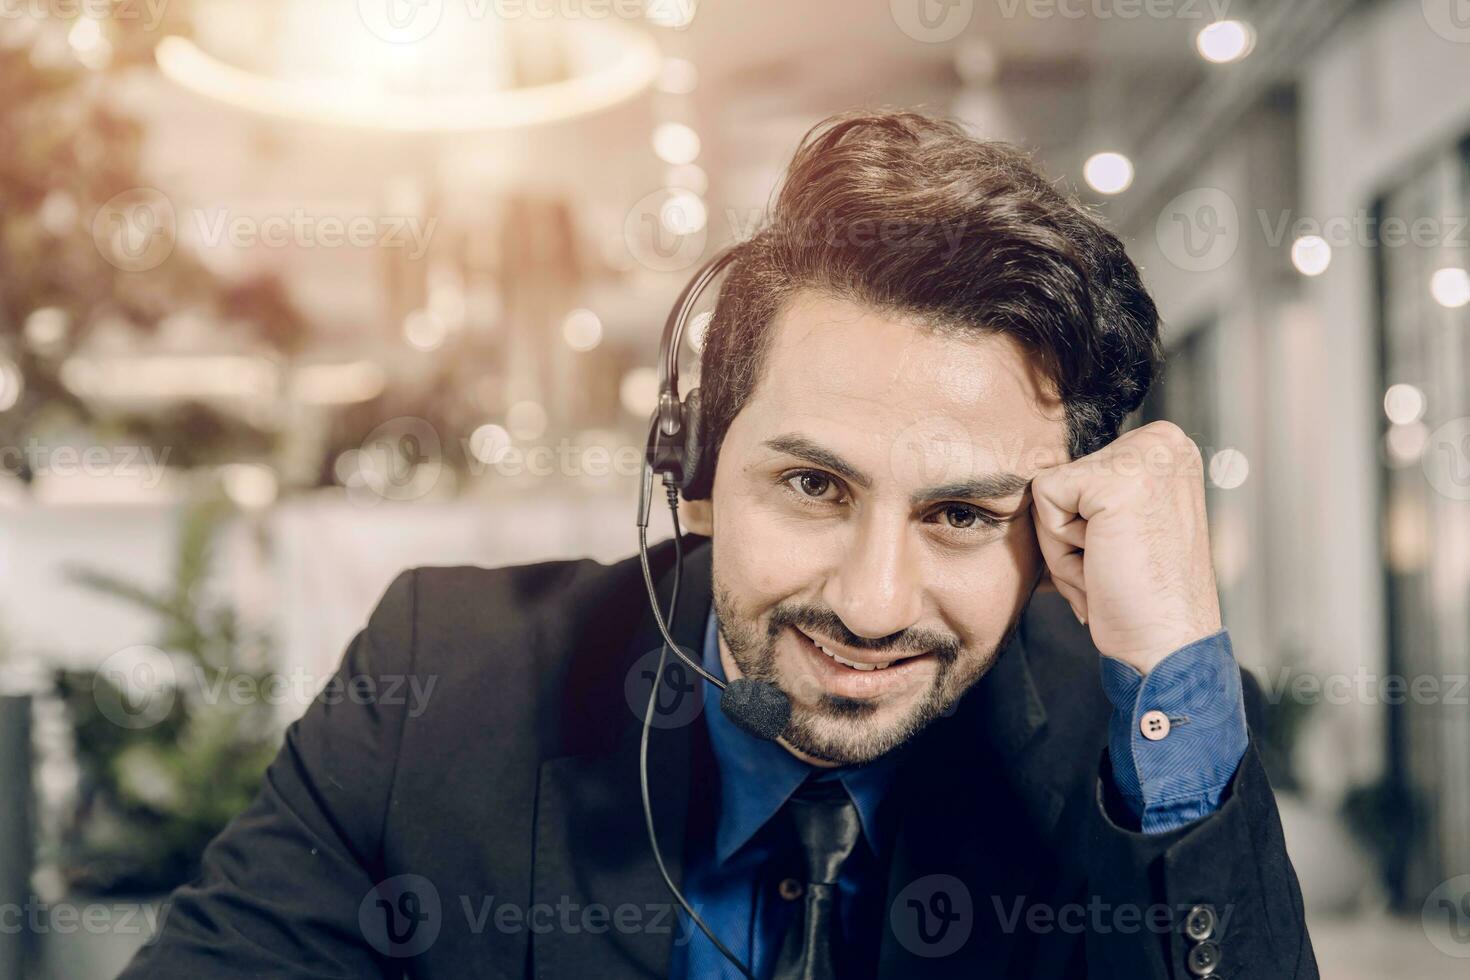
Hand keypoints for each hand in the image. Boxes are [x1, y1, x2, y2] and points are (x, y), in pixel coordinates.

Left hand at [1029, 420, 1221, 675]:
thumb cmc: (1140, 598)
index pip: (1079, 470)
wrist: (1168, 648)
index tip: (1122, 554)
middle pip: (1062, 477)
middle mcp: (1163, 441)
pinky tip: (1104, 567)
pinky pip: (1043, 501)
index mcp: (1166, 448)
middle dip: (1071, 534)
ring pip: (1048, 491)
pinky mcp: (1115, 481)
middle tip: (1115, 568)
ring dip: (1064, 545)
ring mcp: (1144, 456)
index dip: (1083, 523)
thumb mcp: (1122, 524)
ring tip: (1111, 570)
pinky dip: (1061, 548)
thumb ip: (1092, 491)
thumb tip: (1031, 469)